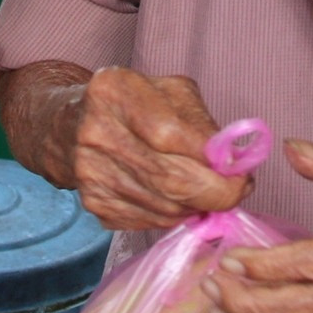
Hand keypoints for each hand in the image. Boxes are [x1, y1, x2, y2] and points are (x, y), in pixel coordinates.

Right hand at [73, 67, 251, 230]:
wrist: (72, 127)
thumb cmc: (135, 103)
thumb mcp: (168, 91)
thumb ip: (200, 120)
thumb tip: (230, 162)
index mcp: (115, 92)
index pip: (171, 134)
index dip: (212, 158)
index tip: (241, 169)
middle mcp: (97, 134)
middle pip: (169, 179)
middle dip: (216, 192)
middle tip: (239, 191)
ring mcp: (92, 174)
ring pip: (164, 208)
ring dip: (198, 205)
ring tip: (211, 192)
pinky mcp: (95, 205)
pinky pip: (150, 221)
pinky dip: (176, 215)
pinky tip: (182, 199)